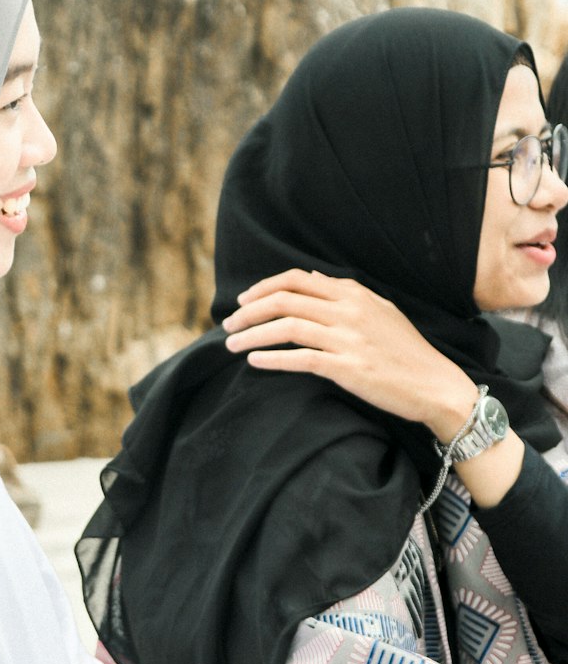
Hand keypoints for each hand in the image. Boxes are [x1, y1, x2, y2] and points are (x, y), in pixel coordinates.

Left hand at [222, 270, 477, 435]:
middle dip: (249, 311)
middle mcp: (349, 311)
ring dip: (252, 335)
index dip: (263, 288)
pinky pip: (300, 359)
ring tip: (231, 344)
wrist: (435, 384)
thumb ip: (344, 295)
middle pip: (285, 300)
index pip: (297, 279)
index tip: (243, 301)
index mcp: (354, 294)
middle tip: (228, 324)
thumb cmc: (405, 351)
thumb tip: (311, 278)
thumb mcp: (379, 310)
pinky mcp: (349, 368)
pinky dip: (272, 359)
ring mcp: (349, 339)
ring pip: (287, 328)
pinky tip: (254, 362)